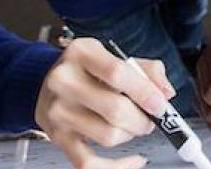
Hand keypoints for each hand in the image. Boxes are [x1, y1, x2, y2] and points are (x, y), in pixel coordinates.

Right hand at [34, 38, 174, 168]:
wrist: (45, 82)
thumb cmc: (87, 70)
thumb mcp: (114, 56)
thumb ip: (146, 70)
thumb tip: (166, 93)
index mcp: (82, 53)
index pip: (118, 73)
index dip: (145, 92)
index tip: (161, 105)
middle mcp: (64, 81)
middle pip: (115, 109)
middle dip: (143, 119)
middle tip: (151, 119)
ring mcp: (59, 111)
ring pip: (108, 136)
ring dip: (130, 135)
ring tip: (132, 126)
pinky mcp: (57, 137)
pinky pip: (89, 164)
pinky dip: (117, 167)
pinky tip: (133, 159)